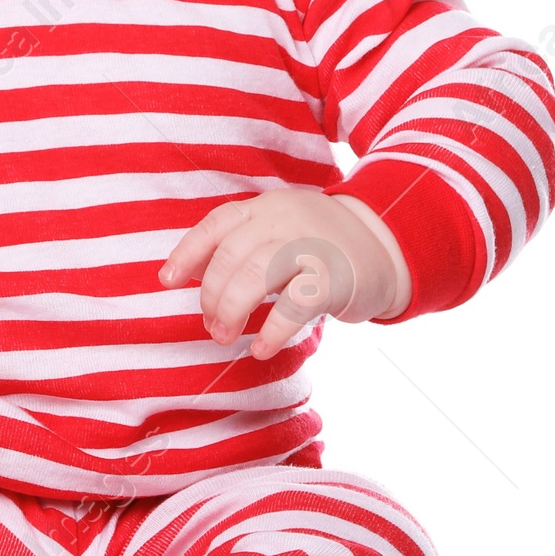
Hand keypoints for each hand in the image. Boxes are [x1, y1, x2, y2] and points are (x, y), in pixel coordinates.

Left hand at [158, 188, 408, 360]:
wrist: (388, 245)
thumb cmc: (322, 246)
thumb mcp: (282, 230)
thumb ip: (245, 246)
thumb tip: (196, 282)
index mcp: (266, 207)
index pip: (217, 224)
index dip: (187, 252)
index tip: (166, 281)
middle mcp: (285, 220)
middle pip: (231, 255)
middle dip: (211, 294)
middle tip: (210, 325)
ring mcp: (310, 246)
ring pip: (255, 276)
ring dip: (231, 311)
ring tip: (225, 337)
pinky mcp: (334, 277)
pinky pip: (294, 305)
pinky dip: (272, 330)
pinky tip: (261, 348)